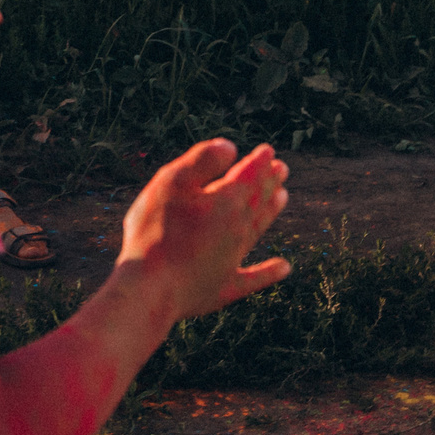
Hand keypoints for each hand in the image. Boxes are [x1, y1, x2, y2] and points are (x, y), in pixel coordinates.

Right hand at [117, 138, 290, 322]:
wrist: (149, 288)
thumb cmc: (154, 231)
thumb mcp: (171, 183)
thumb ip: (202, 161)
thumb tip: (231, 146)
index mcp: (225, 202)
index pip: (249, 176)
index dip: (259, 162)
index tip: (268, 150)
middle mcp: (237, 230)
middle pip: (258, 201)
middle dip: (270, 183)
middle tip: (282, 170)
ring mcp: (233, 261)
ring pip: (258, 230)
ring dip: (271, 212)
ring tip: (282, 198)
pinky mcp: (225, 287)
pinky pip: (254, 278)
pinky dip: (270, 272)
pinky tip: (284, 268)